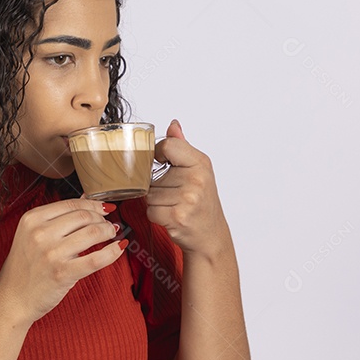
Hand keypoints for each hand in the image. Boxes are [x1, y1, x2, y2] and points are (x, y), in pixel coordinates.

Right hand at [0, 197, 124, 326]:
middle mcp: (40, 233)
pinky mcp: (62, 273)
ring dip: (108, 232)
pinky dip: (113, 252)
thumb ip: (58, 217)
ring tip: (112, 235)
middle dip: (102, 220)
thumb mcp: (32, 234)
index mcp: (32, 219)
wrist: (12, 299)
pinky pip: (96, 258)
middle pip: (84, 217)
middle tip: (109, 226)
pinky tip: (119, 248)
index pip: (72, 204)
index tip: (105, 209)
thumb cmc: (25, 267)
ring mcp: (51, 253)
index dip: (94, 205)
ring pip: (93, 233)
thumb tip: (86, 199)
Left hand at [147, 119, 231, 257]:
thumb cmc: (201, 202)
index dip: (158, 154)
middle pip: (152, 174)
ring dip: (156, 202)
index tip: (162, 163)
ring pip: (149, 194)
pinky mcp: (178, 216)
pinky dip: (156, 215)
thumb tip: (173, 125)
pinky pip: (150, 210)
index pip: (167, 145)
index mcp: (200, 162)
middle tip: (176, 194)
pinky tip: (171, 216)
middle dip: (158, 186)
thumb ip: (182, 146)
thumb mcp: (197, 170)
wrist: (210, 235)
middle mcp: (197, 179)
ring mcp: (188, 198)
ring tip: (174, 205)